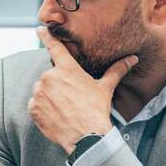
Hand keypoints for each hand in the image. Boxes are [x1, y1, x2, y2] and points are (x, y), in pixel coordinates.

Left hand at [28, 26, 135, 154]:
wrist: (85, 137)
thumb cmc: (96, 110)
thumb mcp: (105, 88)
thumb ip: (116, 70)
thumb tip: (133, 58)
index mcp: (67, 69)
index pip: (55, 47)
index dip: (46, 36)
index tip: (40, 28)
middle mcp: (49, 77)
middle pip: (50, 75)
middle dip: (58, 84)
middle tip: (71, 98)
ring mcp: (39, 93)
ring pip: (42, 90)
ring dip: (49, 96)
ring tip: (64, 108)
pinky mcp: (33, 108)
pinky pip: (35, 104)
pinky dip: (42, 108)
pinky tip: (56, 115)